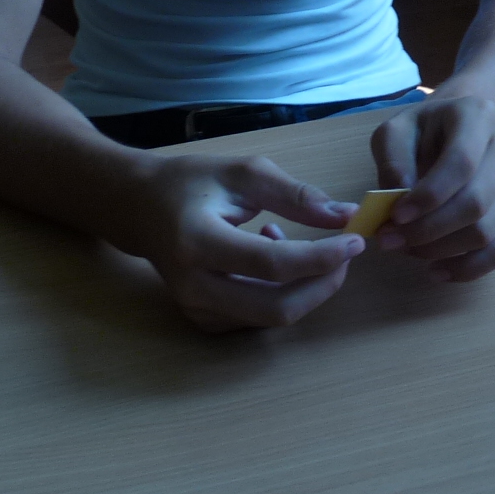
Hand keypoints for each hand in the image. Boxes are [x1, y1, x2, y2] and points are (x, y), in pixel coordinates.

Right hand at [134, 154, 362, 331]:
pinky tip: (270, 257)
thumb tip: (345, 217)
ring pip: (271, 317)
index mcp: (197, 241)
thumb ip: (296, 195)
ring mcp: (196, 309)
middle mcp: (194, 285)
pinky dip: (280, 292)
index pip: (272, 264)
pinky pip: (258, 317)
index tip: (355, 240)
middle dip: (323, 283)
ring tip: (293, 239)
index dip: (321, 257)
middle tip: (344, 252)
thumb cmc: (190, 183)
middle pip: (276, 307)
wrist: (139, 208)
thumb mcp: (243, 173)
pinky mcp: (203, 320)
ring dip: (303, 286)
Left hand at [369, 94, 494, 280]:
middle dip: (429, 230)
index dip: (429, 196)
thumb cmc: (425, 131)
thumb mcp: (397, 131)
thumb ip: (393, 160)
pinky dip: (470, 268)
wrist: (462, 129)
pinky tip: (438, 272)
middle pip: (476, 203)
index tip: (395, 217)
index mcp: (478, 116)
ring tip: (407, 250)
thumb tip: (398, 201)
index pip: (461, 163)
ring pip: (488, 231)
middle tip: (391, 241)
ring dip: (442, 250)